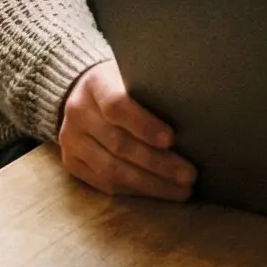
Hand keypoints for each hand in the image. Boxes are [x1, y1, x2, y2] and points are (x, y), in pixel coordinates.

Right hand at [58, 59, 194, 200]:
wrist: (83, 92)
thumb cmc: (124, 83)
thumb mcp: (135, 74)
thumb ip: (154, 90)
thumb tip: (195, 117)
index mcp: (95, 84)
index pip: (117, 106)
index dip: (144, 125)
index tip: (171, 139)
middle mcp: (78, 112)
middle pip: (119, 144)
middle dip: (158, 163)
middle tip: (189, 175)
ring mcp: (70, 140)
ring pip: (111, 169)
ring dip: (150, 184)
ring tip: (180, 190)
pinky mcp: (71, 162)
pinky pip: (104, 183)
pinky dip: (134, 190)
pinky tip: (158, 192)